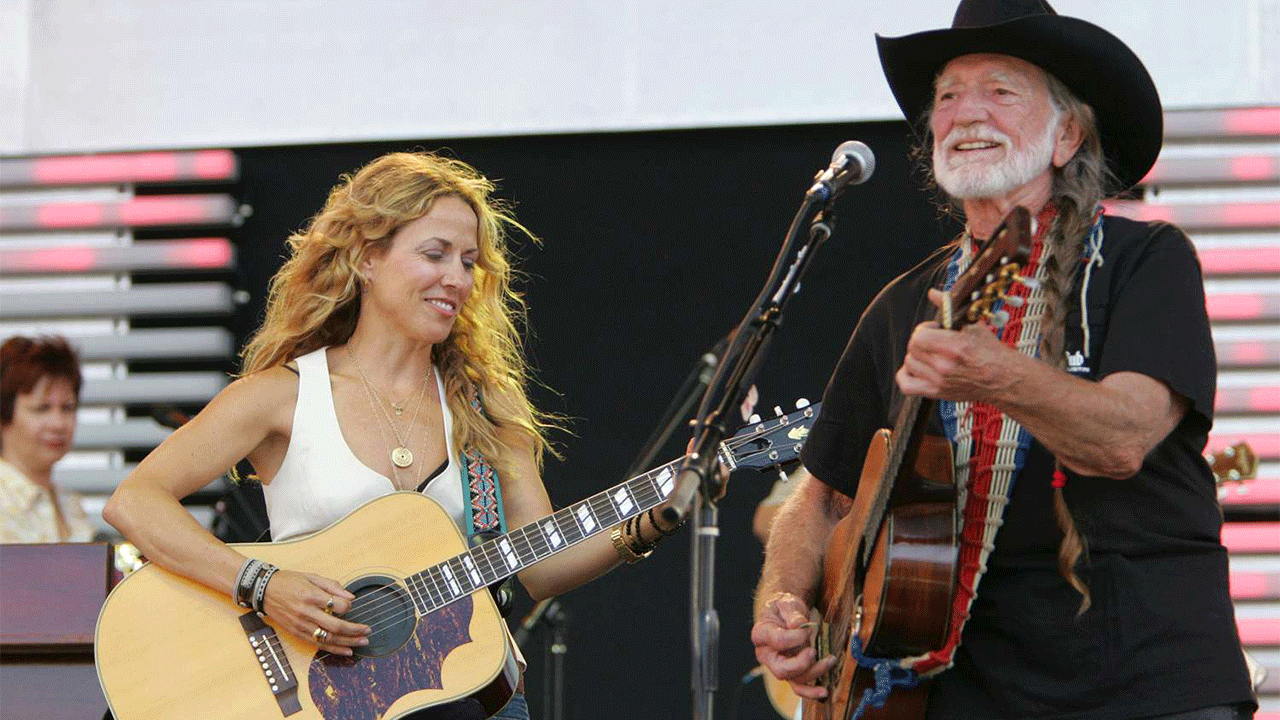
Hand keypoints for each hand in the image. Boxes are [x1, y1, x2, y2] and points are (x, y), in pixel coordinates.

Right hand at [261, 569, 368, 655]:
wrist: (264, 590)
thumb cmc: (288, 582)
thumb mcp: (312, 577)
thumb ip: (332, 586)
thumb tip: (350, 597)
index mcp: (311, 596)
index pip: (337, 605)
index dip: (348, 607)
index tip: (351, 605)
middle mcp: (306, 612)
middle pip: (335, 626)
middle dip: (354, 630)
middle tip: (368, 630)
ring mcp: (301, 625)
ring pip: (328, 638)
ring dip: (348, 642)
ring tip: (362, 642)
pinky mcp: (297, 633)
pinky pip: (317, 644)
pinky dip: (333, 649)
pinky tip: (346, 650)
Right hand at [751, 592, 835, 699]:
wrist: (786, 613)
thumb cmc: (784, 608)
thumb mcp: (786, 603)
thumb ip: (791, 613)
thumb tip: (798, 625)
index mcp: (761, 635)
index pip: (777, 641)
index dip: (794, 637)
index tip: (807, 629)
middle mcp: (767, 655)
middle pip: (782, 669)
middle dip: (801, 664)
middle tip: (813, 651)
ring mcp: (779, 665)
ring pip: (795, 679)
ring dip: (815, 672)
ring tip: (830, 660)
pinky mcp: (791, 672)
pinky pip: (800, 687)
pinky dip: (812, 692)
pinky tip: (824, 691)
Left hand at [895, 289, 1016, 402]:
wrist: (1003, 378)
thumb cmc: (991, 352)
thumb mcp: (974, 325)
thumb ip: (949, 308)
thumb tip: (933, 293)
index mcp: (954, 347)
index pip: (919, 336)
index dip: (925, 329)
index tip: (936, 329)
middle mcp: (944, 366)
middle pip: (912, 348)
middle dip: (921, 340)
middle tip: (935, 340)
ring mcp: (939, 382)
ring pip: (909, 364)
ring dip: (917, 356)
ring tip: (930, 353)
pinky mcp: (937, 393)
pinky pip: (906, 386)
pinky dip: (905, 375)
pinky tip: (917, 368)